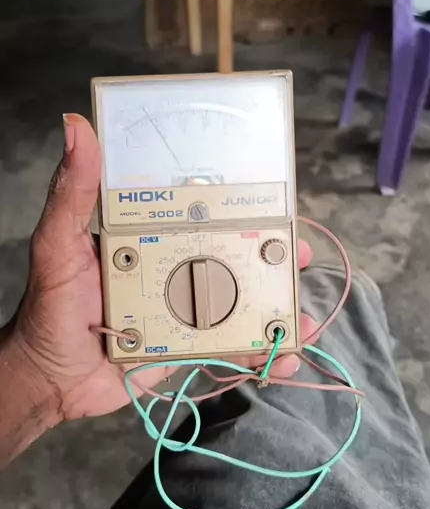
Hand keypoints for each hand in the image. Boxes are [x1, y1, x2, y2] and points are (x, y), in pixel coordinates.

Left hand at [10, 115, 317, 421]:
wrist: (50, 380)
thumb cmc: (49, 307)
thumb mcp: (57, 245)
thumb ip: (72, 193)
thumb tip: (76, 127)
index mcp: (152, 235)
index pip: (204, 211)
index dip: (244, 204)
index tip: (275, 199)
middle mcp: (174, 266)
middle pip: (235, 253)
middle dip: (274, 254)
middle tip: (300, 256)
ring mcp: (185, 308)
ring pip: (243, 301)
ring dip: (277, 306)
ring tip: (300, 321)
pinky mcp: (190, 346)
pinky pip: (232, 345)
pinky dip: (261, 351)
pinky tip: (281, 356)